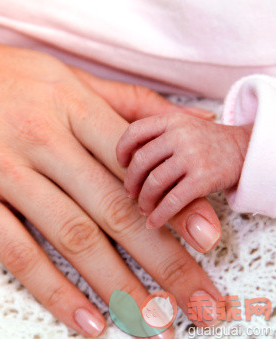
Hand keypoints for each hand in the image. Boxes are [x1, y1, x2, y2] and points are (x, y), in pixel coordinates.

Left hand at [117, 112, 251, 236]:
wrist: (245, 150)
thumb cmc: (206, 142)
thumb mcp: (182, 127)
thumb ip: (156, 136)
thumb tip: (124, 160)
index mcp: (171, 120)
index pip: (134, 132)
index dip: (122, 150)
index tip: (121, 164)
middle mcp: (179, 135)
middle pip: (140, 161)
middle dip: (131, 181)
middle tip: (130, 193)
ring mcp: (191, 156)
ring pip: (154, 183)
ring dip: (144, 201)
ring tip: (143, 208)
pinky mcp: (202, 179)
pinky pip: (172, 201)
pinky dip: (159, 215)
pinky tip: (153, 223)